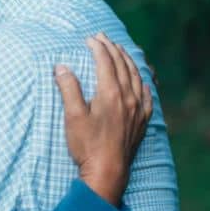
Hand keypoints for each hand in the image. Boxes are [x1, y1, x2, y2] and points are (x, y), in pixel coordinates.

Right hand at [54, 33, 152, 206]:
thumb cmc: (87, 146)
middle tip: (103, 38)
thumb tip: (61, 67)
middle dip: (112, 49)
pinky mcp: (142, 122)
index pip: (106, 62)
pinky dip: (144, 84)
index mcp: (110, 93)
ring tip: (121, 51)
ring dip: (128, 61)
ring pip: (136, 77)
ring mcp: (138, 110)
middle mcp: (128, 98)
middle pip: (122, 65)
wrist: (108, 172)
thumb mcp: (73, 116)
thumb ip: (69, 89)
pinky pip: (148, 97)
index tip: (90, 39)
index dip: (98, 48)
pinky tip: (143, 82)